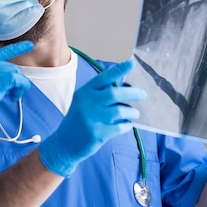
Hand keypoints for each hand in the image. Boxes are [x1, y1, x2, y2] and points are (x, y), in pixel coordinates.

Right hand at [0, 41, 32, 132]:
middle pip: (9, 66)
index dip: (15, 49)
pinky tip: (14, 97)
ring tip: (13, 97)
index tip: (28, 45)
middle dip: (16, 79)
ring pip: (15, 72)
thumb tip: (0, 86)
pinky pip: (18, 80)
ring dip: (19, 85)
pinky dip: (21, 88)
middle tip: (14, 94)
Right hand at [38, 60, 146, 176]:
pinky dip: (127, 125)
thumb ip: (100, 94)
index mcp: (84, 92)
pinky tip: (126, 125)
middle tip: (143, 94)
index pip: (103, 78)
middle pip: (115, 93)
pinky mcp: (97, 134)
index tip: (131, 63)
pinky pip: (120, 127)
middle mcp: (87, 103)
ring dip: (132, 112)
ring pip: (120, 111)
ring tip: (134, 113)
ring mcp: (91, 119)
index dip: (118, 70)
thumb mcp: (83, 102)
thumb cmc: (79, 121)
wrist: (64, 143)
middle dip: (133, 93)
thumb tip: (123, 85)